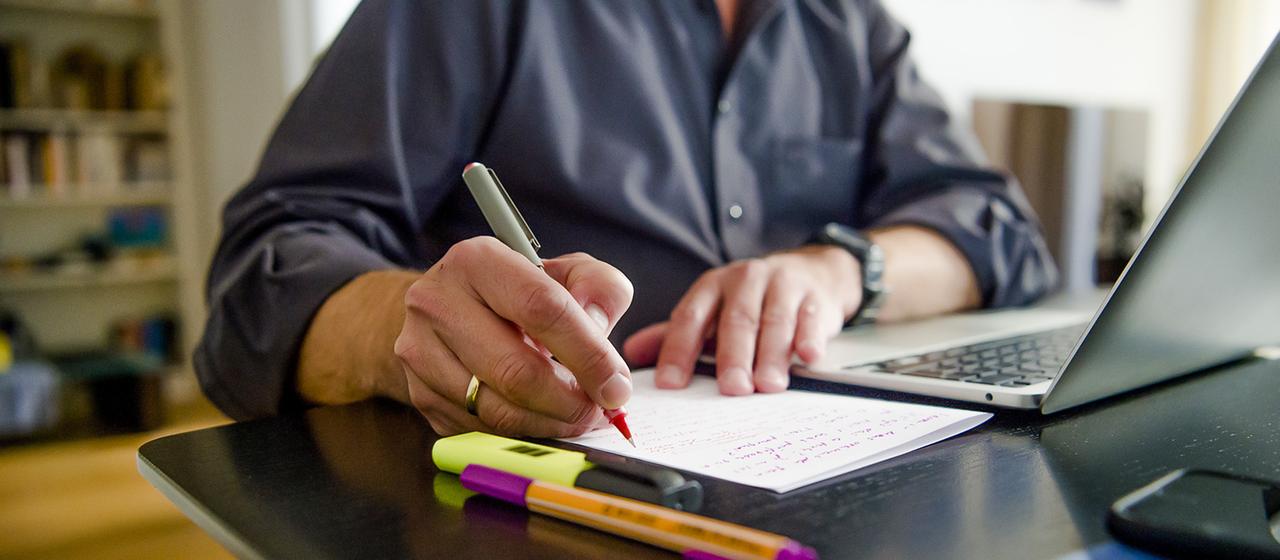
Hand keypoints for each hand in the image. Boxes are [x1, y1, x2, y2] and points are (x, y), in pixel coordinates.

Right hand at [393, 237, 633, 436]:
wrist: (449, 310)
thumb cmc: (518, 292)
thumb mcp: (567, 273)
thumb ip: (600, 289)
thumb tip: (599, 329)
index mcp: (477, 261)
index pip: (542, 309)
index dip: (588, 354)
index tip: (617, 386)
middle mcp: (437, 303)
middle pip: (515, 369)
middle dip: (570, 401)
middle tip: (601, 412)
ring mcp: (420, 352)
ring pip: (496, 409)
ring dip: (549, 423)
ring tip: (577, 416)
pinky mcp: (418, 393)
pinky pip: (479, 429)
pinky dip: (520, 433)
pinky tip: (542, 419)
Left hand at [623, 246, 859, 394]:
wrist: (811, 273)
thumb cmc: (753, 300)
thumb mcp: (712, 311)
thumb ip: (677, 334)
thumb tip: (632, 353)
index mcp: (712, 286)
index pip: (689, 317)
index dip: (678, 350)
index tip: (670, 384)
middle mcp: (745, 281)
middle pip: (736, 320)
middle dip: (732, 357)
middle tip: (731, 389)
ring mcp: (783, 286)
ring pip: (774, 321)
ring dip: (771, 355)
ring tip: (768, 385)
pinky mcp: (815, 297)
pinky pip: (812, 319)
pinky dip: (810, 338)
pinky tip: (808, 357)